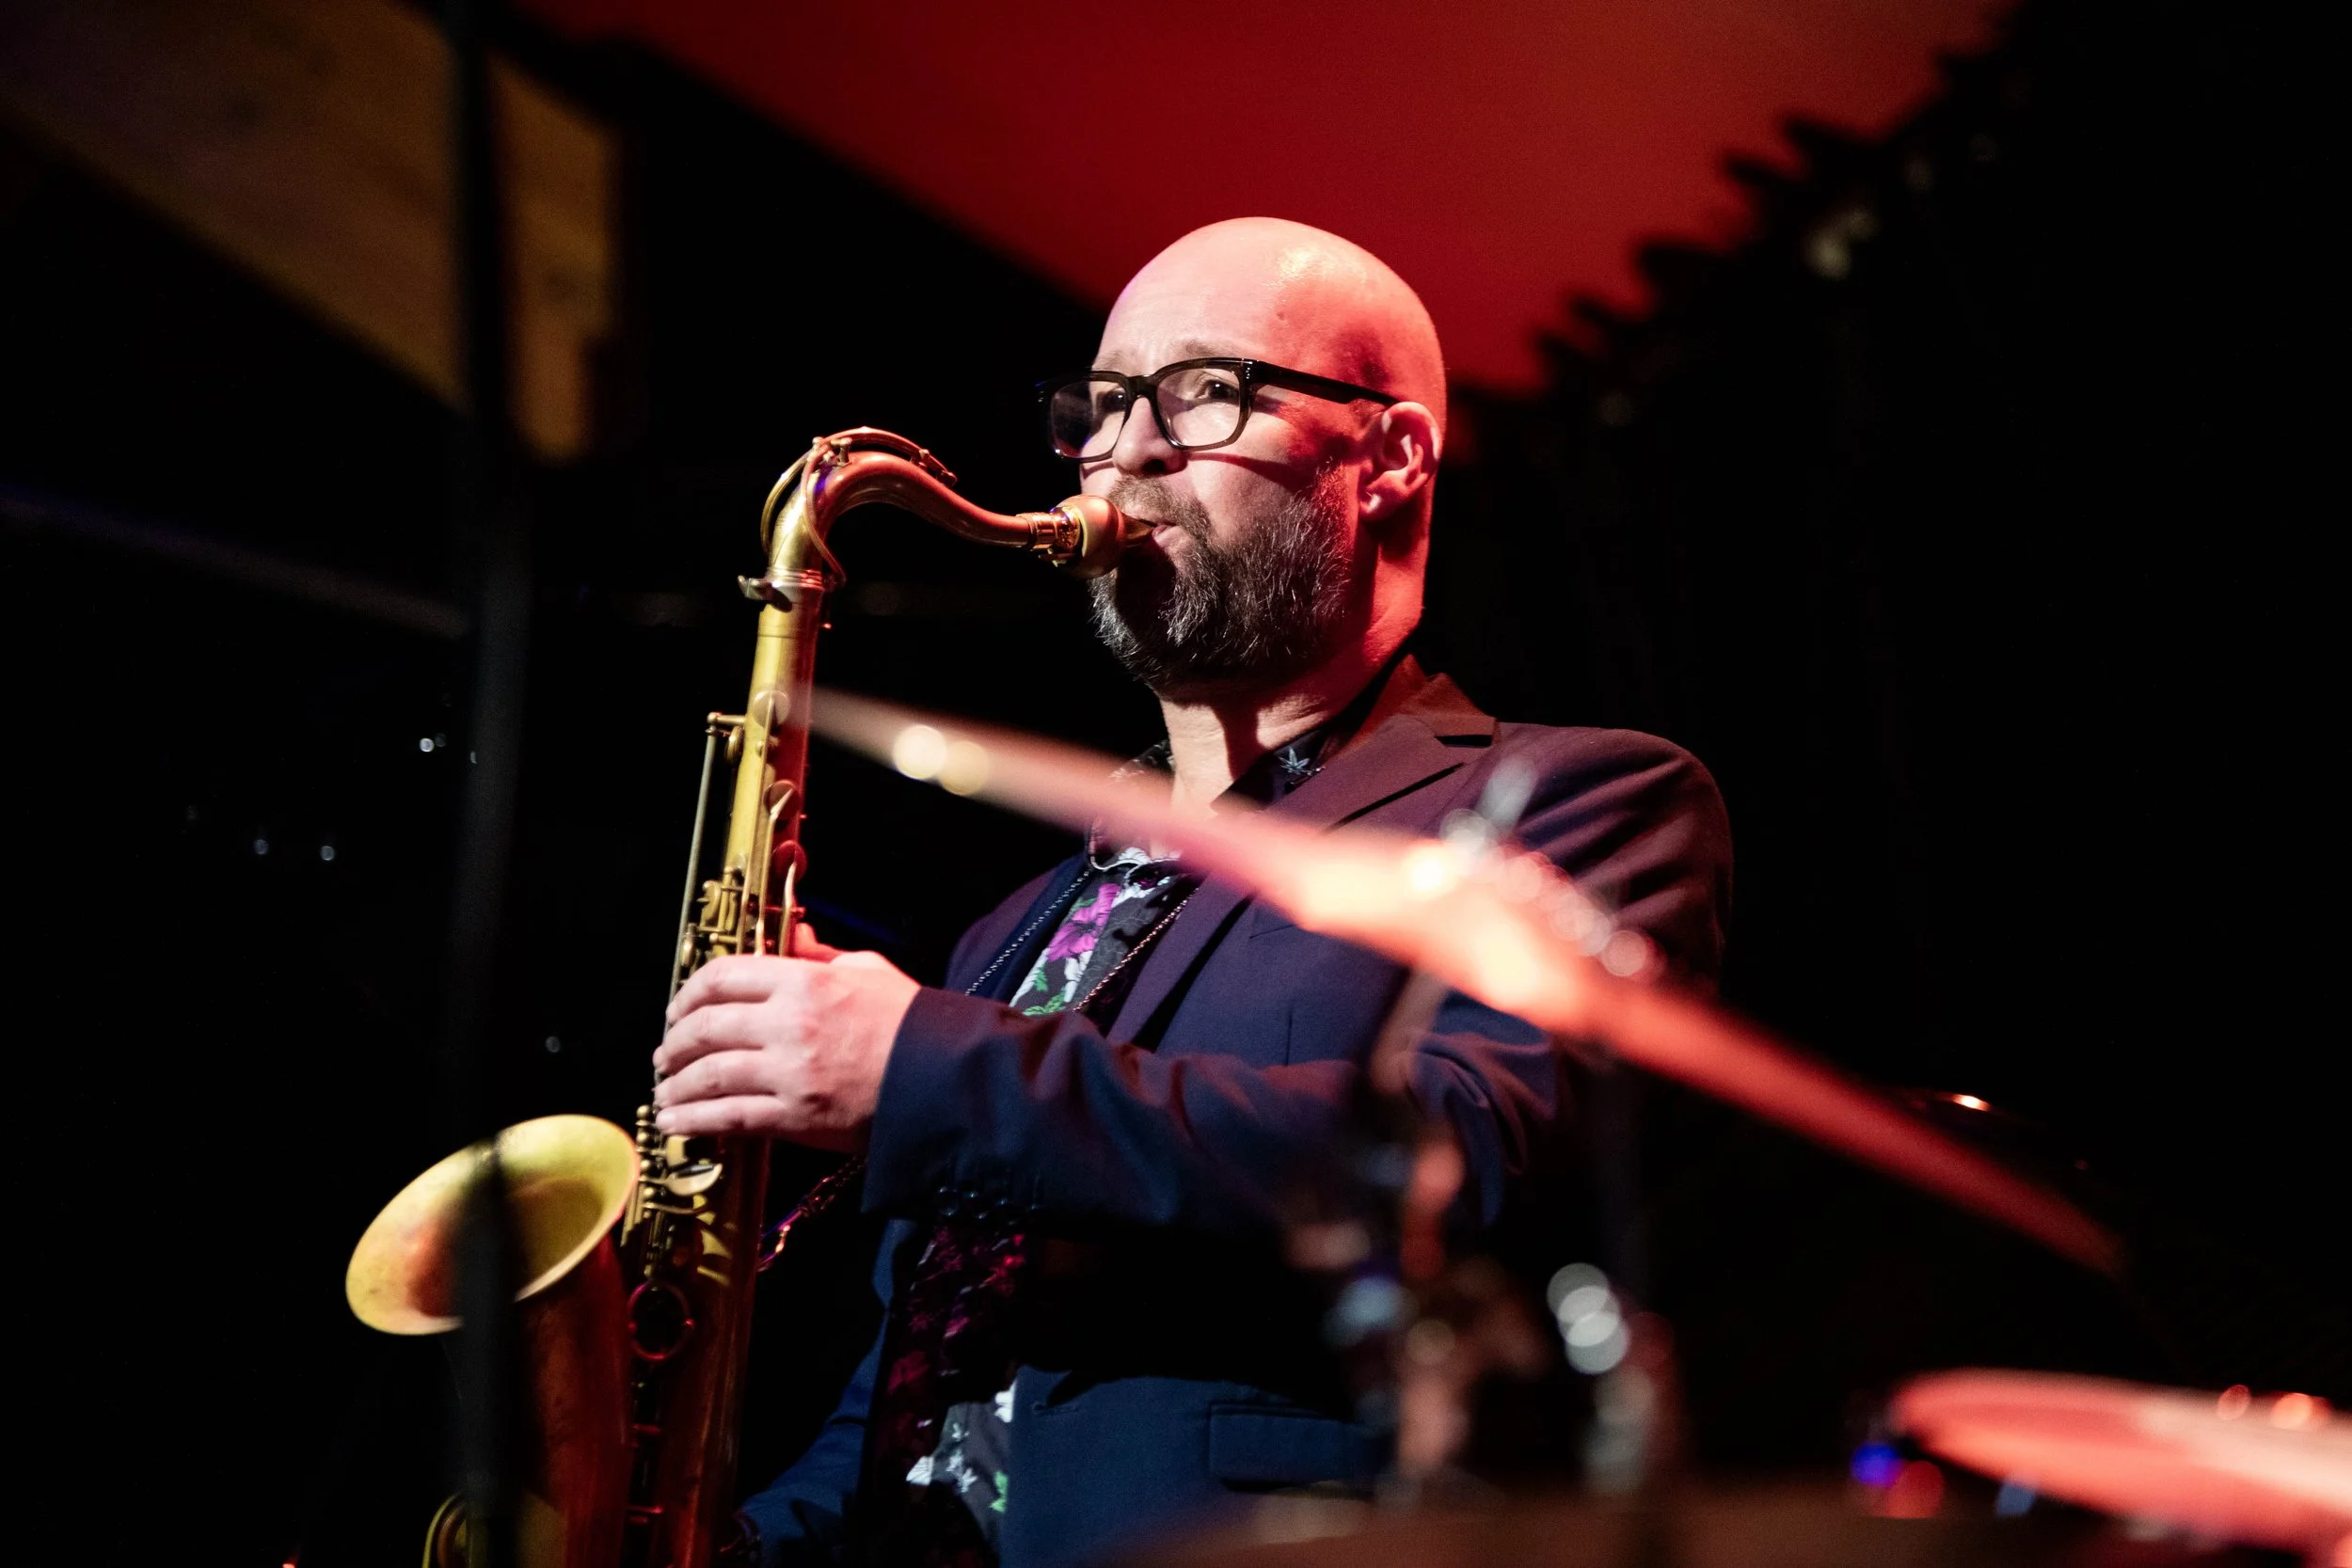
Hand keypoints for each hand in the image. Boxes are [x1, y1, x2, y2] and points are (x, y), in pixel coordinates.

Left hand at [652, 926, 918, 1150]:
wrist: (946, 1079)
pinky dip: (694, 1120)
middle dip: (675, 1043)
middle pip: (706, 1026)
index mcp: (804, 981)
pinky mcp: (795, 1116)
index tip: (679, 1008)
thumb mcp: (867, 970)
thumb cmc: (913, 1024)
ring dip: (676, 1085)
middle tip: (666, 1054)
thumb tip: (791, 936)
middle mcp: (788, 1023)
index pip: (723, 976)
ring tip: (665, 1093)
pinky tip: (676, 1123)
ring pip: (709, 1074)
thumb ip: (819, 955)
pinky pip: (729, 1116)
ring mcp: (789, 1072)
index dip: (689, 993)